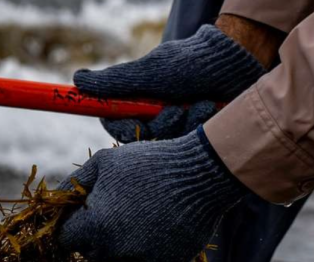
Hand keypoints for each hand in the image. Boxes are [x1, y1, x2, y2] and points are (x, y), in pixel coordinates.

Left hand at [57, 128, 245, 261]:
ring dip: (120, 241)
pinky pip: (143, 261)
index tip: (82, 211)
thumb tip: (56, 201)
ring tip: (141, 210)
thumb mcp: (102, 163)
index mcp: (95, 227)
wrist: (201, 176)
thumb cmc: (147, 163)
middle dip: (95, 232)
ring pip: (117, 257)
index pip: (66, 238)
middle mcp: (116, 251)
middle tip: (115, 207)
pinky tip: (159, 222)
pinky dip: (146, 247)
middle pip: (90, 250)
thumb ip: (73, 185)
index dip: (71, 223)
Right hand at [74, 25, 265, 141]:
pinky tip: (211, 110)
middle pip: (144, 140)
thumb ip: (113, 81)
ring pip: (168, 144)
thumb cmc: (189, 63)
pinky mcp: (197, 137)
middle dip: (161, 126)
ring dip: (184, 124)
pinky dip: (200, 128)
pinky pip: (189, 145)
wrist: (236, 63)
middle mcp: (154, 117)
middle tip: (175, 109)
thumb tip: (76, 79)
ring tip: (201, 103)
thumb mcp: (148, 72)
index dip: (125, 128)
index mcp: (137, 103)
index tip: (136, 122)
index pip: (117, 126)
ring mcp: (177, 128)